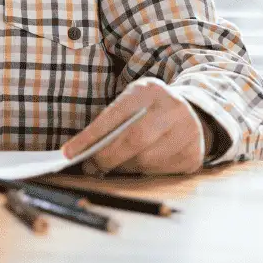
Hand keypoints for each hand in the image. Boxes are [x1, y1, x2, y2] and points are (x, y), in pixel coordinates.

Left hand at [61, 78, 208, 175]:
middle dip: (107, 157)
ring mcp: (188, 133)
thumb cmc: (149, 110)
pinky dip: (142, 172)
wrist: (191, 113)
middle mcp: (173, 108)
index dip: (90, 136)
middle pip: (134, 140)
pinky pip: (159, 172)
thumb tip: (82, 152)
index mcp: (150, 90)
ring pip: (146, 161)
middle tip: (91, 167)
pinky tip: (136, 166)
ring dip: (123, 167)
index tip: (69, 153)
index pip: (115, 115)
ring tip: (111, 166)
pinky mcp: (193, 156)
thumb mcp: (132, 103)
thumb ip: (111, 121)